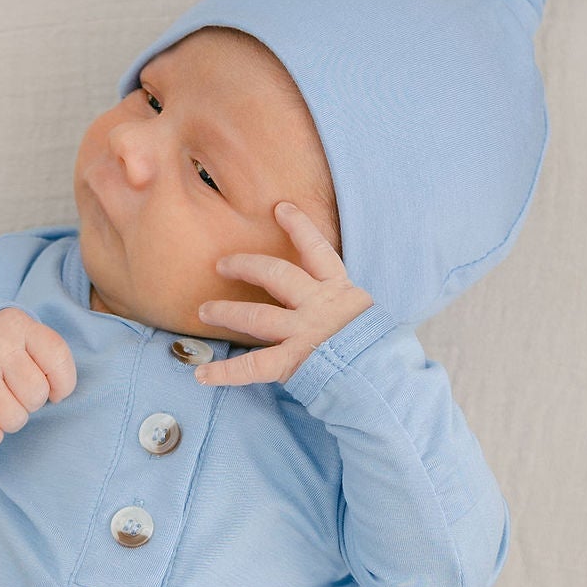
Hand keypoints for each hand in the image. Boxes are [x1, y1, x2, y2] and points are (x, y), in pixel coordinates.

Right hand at [0, 307, 76, 443]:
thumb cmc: (2, 347)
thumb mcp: (25, 336)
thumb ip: (47, 357)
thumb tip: (56, 396)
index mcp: (18, 326)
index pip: (58, 357)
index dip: (63, 383)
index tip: (52, 386)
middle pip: (36, 394)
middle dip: (33, 401)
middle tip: (18, 391)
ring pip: (13, 418)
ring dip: (12, 418)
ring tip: (2, 402)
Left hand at [196, 203, 372, 385]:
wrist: (384, 378)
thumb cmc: (376, 352)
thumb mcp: (364, 319)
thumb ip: (345, 309)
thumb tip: (330, 305)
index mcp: (340, 292)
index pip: (319, 250)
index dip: (299, 227)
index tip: (281, 208)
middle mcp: (320, 306)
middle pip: (278, 274)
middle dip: (246, 266)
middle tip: (222, 264)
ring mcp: (305, 332)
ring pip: (257, 316)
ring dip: (227, 311)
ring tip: (205, 311)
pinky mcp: (294, 361)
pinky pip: (253, 366)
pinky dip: (225, 372)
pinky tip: (202, 374)